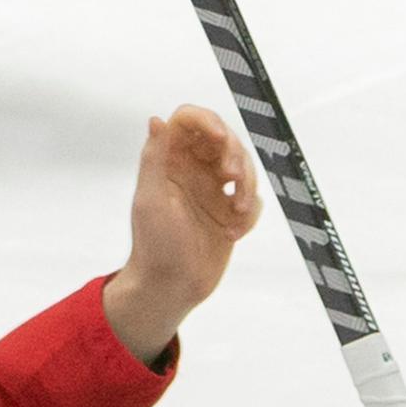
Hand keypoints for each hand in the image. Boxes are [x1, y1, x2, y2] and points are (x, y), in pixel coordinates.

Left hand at [102, 105, 263, 365]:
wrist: (172, 286)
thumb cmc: (155, 243)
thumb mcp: (152, 198)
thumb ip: (155, 157)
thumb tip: (157, 119)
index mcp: (169, 160)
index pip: (189, 121)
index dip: (207, 121)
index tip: (220, 140)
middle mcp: (193, 170)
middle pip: (224, 140)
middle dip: (235, 156)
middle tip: (232, 180)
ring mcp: (214, 191)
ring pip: (244, 168)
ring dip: (248, 186)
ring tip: (238, 211)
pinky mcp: (231, 214)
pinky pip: (253, 201)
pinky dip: (250, 215)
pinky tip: (234, 233)